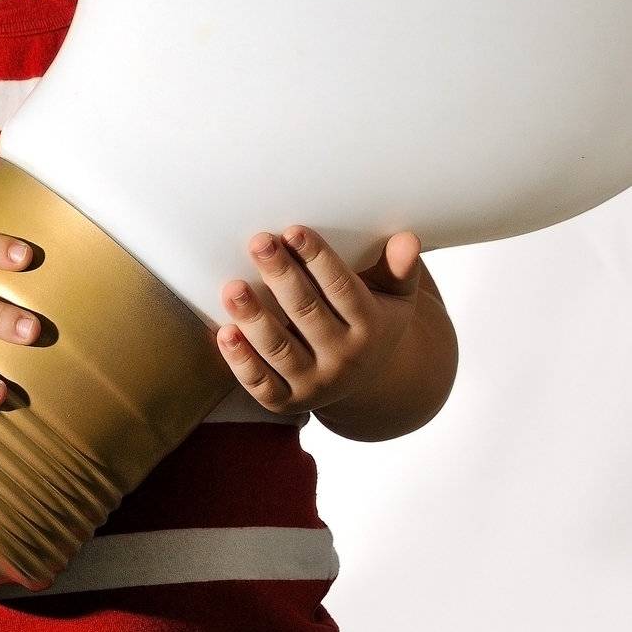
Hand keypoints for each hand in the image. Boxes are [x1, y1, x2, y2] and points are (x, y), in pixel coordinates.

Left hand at [216, 224, 422, 418]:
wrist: (366, 379)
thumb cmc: (373, 319)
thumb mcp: (395, 296)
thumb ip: (399, 269)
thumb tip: (408, 239)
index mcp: (371, 328)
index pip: (343, 289)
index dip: (318, 259)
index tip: (294, 230)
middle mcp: (344, 359)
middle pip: (306, 312)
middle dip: (281, 275)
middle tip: (259, 242)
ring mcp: (314, 383)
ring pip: (279, 349)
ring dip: (254, 318)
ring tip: (232, 287)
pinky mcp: (286, 401)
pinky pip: (260, 383)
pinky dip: (241, 361)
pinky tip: (224, 332)